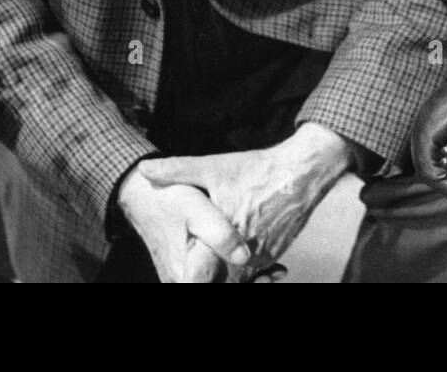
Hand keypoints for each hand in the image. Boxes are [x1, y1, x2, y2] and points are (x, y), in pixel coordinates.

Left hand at [137, 122, 350, 280]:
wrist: (302, 172)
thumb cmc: (257, 170)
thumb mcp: (215, 167)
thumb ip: (177, 170)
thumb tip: (144, 168)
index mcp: (224, 232)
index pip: (200, 270)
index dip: (191, 274)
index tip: (180, 273)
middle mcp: (244, 250)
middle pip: (220, 279)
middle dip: (209, 277)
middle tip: (191, 274)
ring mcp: (262, 255)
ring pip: (239, 279)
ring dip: (227, 276)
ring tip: (216, 270)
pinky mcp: (275, 253)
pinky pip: (256, 272)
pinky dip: (245, 271)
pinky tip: (235, 262)